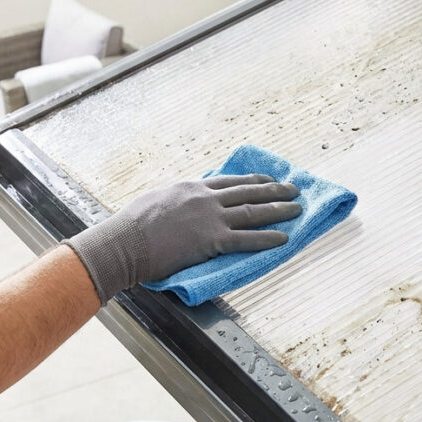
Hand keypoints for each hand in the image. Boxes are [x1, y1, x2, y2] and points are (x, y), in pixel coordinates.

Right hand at [66, 174, 301, 303]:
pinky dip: (268, 238)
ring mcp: (210, 218)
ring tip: (298, 209)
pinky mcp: (212, 240)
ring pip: (253, 211)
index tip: (268, 179)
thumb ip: (175, 202)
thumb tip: (181, 205)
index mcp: (191, 187)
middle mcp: (205, 198)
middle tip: (294, 189)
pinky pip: (247, 238)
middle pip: (248, 192)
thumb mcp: (155, 201)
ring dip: (279, 210)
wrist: (124, 242)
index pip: (229, 182)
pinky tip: (284, 237)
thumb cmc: (131, 227)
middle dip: (274, 190)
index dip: (252, 180)